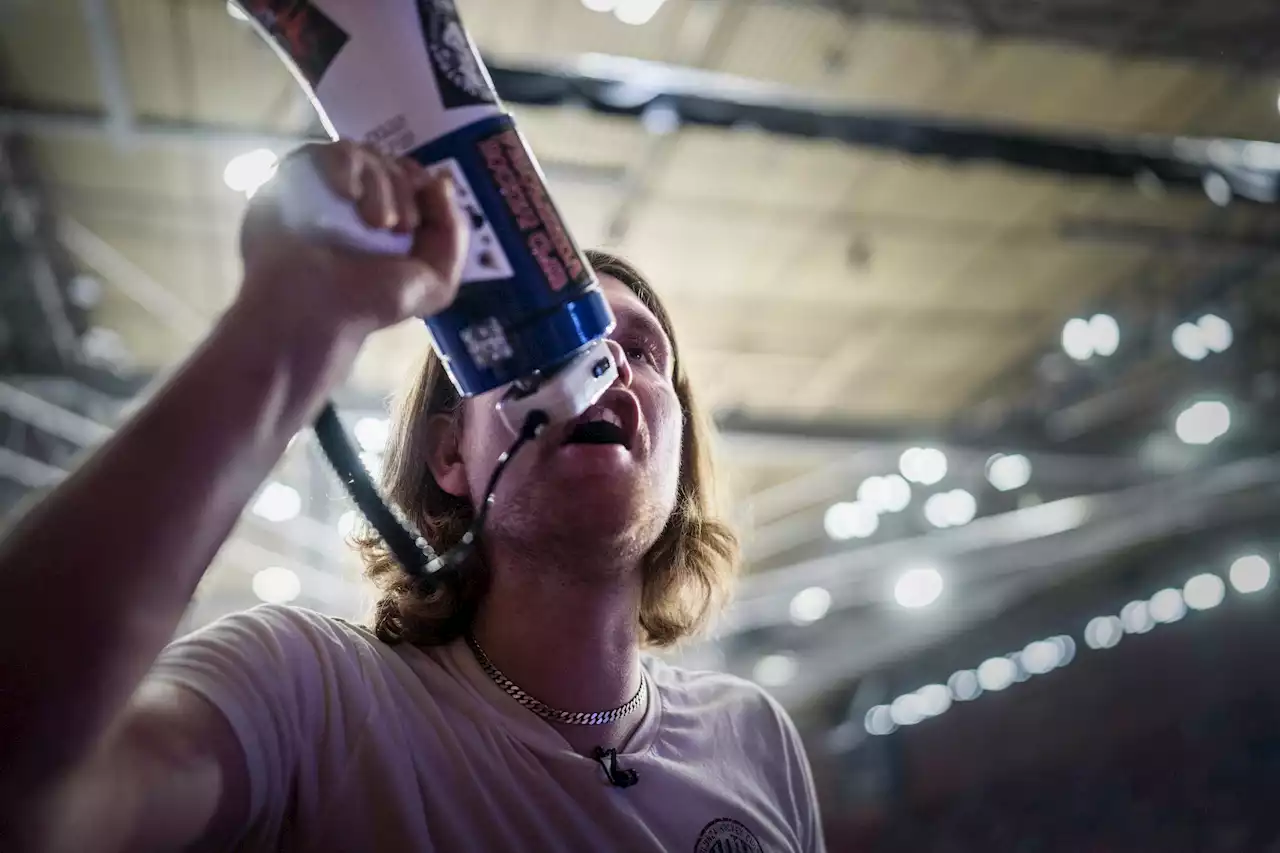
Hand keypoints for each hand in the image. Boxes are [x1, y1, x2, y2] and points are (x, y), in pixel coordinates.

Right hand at [237, 141, 467, 338]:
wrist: (314, 313)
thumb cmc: (370, 303)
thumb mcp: (435, 282)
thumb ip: (453, 235)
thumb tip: (441, 179)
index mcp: (393, 218)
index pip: (415, 176)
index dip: (423, 186)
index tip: (420, 215)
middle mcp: (360, 198)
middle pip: (392, 162)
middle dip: (404, 190)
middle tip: (395, 227)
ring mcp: (325, 185)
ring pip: (364, 153)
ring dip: (378, 184)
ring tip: (373, 223)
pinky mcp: (293, 178)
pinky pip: (324, 150)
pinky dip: (342, 166)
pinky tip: (346, 194)